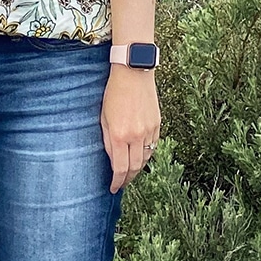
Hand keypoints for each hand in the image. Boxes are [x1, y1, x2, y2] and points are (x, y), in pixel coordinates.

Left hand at [100, 65, 160, 192]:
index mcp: (118, 135)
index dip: (117, 182)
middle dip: (128, 179)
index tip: (113, 188)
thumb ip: (107, 140)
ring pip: (146, 158)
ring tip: (131, 172)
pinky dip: (147, 154)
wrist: (133, 72)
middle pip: (135, 168)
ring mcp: (149, 130)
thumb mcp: (103, 117)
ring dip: (138, 168)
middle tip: (122, 184)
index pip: (120, 169)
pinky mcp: (157, 123)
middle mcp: (135, 135)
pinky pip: (154, 145)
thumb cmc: (114, 92)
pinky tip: (140, 155)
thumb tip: (112, 159)